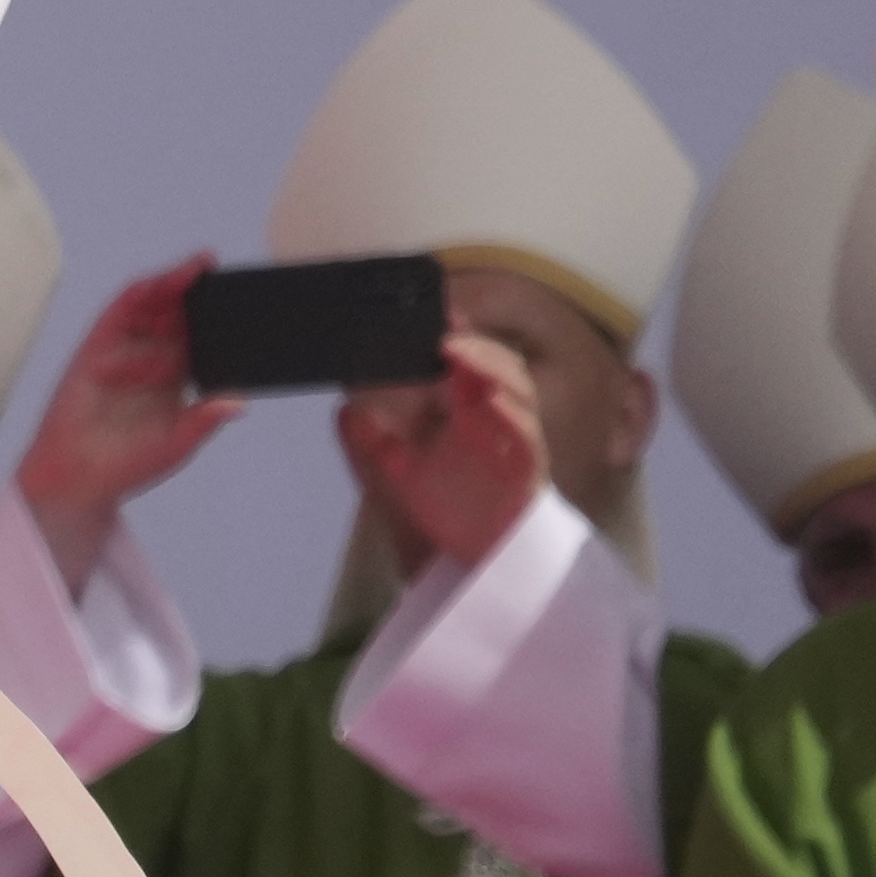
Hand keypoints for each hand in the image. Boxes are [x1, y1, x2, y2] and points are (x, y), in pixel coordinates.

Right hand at [14, 261, 246, 591]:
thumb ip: (204, 420)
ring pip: (150, 306)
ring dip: (171, 284)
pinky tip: (156, 283)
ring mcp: (122, 351)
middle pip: (176, 313)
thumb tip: (240, 402)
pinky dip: (137, 295)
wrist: (78, 480)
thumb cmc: (128, 465)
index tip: (241, 298)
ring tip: (197, 267)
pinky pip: (118, 315)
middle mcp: (149, 358)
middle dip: (196, 291)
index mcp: (174, 376)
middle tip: (218, 270)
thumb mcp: (177, 443)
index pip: (199, 336)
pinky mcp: (95, 349)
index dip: (216, 315)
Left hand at [365, 328, 550, 573]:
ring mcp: (518, 441)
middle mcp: (499, 419)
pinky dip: (509, 414)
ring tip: (457, 351)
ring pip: (517, 390)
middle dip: (476, 344)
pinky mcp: (530, 469)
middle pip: (498, 365)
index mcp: (472, 412)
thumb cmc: (456, 511)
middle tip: (445, 329)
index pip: (470, 361)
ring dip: (490, 366)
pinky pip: (526, 436)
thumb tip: (345, 412)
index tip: (437, 314)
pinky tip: (486, 399)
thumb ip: (373, 443)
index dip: (459, 335)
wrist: (481, 563)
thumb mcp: (402, 472)